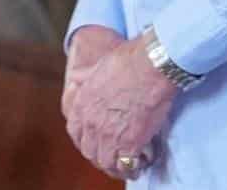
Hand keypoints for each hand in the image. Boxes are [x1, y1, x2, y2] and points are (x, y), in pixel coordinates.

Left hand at [63, 31, 176, 179]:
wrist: (151, 64)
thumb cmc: (130, 59)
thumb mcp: (97, 65)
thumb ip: (85, 76)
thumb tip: (76, 75)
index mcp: (81, 106)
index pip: (76, 133)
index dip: (85, 140)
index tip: (94, 142)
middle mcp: (91, 124)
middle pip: (90, 151)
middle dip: (100, 155)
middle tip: (112, 156)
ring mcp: (109, 136)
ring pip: (106, 162)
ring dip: (116, 166)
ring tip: (127, 166)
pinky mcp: (130, 142)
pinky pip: (127, 165)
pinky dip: (132, 168)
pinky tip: (140, 165)